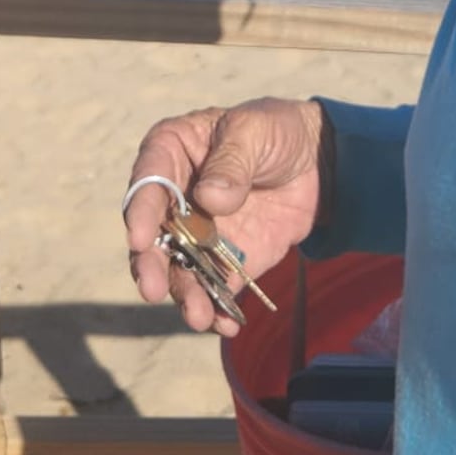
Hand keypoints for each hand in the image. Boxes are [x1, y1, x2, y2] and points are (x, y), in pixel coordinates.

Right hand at [125, 96, 324, 334]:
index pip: (147, 182)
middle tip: (152, 290)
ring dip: (184, 293)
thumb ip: (232, 162)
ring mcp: (197, 233)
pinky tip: (226, 323)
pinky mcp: (224, 260)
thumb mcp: (254, 131)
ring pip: (178, 268)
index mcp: (171, 152)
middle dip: (150, 264)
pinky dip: (217, 307)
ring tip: (199, 317)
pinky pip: (214, 287)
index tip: (139, 240)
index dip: (140, 211)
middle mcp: (174, 198)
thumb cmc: (275, 131)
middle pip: (151, 235)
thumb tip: (209, 199)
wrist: (316, 162)